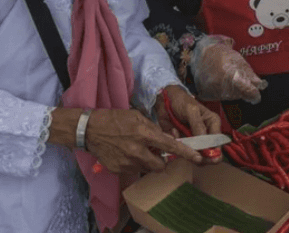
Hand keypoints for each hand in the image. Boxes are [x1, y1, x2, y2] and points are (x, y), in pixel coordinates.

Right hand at [84, 109, 203, 176]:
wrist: (89, 130)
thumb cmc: (114, 119)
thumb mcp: (137, 117)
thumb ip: (153, 129)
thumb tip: (167, 139)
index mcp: (143, 134)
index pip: (170, 146)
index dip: (186, 153)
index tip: (198, 158)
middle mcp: (137, 151)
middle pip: (161, 165)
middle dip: (163, 160)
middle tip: (157, 152)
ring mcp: (127, 163)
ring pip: (148, 168)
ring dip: (148, 162)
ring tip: (138, 150)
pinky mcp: (119, 170)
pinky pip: (134, 170)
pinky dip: (135, 163)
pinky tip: (126, 153)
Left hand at [154, 86, 222, 163]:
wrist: (165, 100)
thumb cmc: (182, 102)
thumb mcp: (191, 110)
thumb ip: (198, 125)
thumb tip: (205, 143)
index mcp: (212, 124)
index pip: (217, 141)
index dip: (213, 152)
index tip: (205, 157)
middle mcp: (206, 133)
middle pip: (208, 151)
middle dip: (199, 154)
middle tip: (190, 151)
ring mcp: (194, 139)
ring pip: (196, 153)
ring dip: (187, 149)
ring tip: (179, 136)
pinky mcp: (184, 142)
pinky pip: (183, 150)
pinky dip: (178, 145)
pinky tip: (174, 132)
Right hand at [191, 36, 267, 103]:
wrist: (200, 53)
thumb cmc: (220, 54)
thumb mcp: (238, 60)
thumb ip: (250, 75)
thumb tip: (260, 85)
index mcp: (232, 76)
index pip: (249, 93)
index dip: (255, 94)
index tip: (256, 94)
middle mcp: (222, 87)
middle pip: (240, 96)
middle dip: (243, 90)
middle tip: (239, 79)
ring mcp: (213, 92)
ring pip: (230, 97)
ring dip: (233, 91)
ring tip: (227, 77)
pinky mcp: (206, 95)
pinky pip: (220, 97)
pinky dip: (222, 91)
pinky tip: (220, 81)